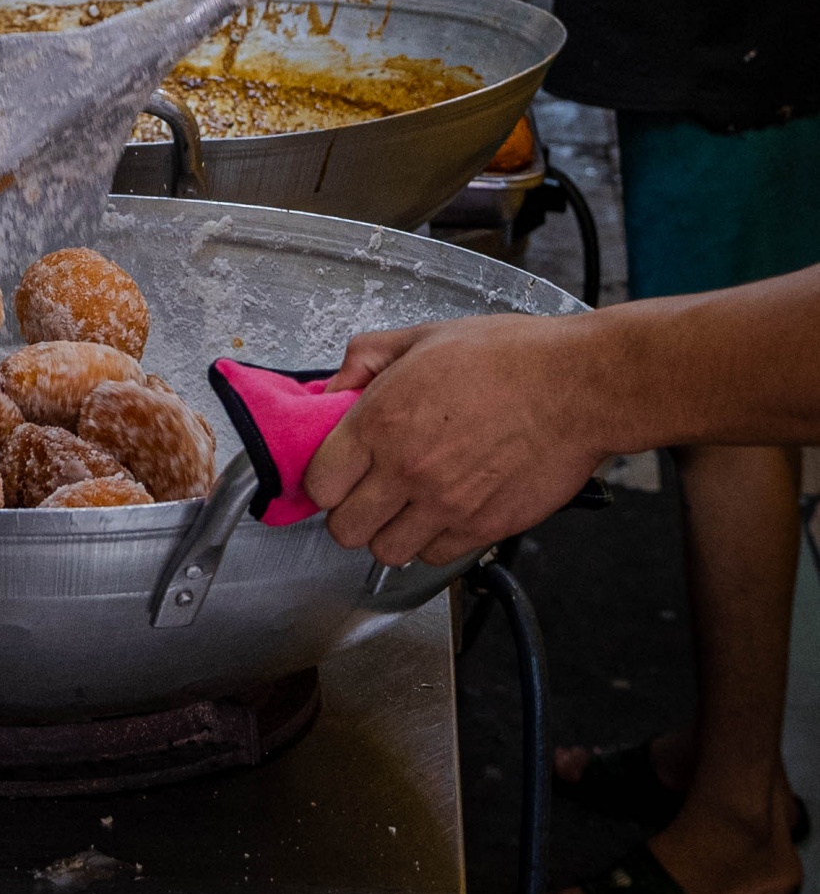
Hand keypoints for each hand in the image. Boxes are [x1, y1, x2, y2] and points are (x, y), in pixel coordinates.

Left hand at [303, 314, 606, 564]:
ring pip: (385, 552)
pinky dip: (432, 541)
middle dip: (350, 512)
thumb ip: (366, 358)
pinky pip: (434, 557)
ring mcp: (445, 504)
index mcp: (382, 420)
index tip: (336, 470)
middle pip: (344, 529)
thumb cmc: (507, 356)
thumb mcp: (423, 336)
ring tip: (405, 505)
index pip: (319, 482)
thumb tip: (332, 387)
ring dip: (389, 532)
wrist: (574, 386)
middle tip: (367, 491)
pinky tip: (442, 511)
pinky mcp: (481, 527)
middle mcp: (406, 469)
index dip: (324, 478)